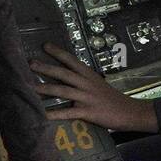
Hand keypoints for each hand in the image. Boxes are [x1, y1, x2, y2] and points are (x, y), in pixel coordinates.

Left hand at [32, 43, 156, 134]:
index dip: (59, 53)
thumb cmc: (113, 99)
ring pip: (64, 91)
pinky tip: (42, 115)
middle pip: (64, 74)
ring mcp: (87, 97)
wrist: (130, 112)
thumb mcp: (99, 85)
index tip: (45, 45)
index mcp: (90, 75)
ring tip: (30, 87)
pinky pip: (68, 113)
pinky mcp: (88, 112)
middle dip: (47, 68)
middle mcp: (87, 84)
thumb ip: (83, 81)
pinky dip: (54, 114)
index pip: (73, 61)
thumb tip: (66, 79)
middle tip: (30, 63)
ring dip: (46, 88)